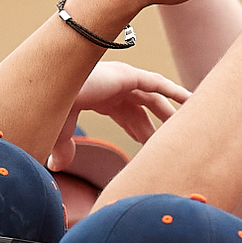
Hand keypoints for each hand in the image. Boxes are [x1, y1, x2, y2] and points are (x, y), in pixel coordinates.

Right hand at [46, 63, 189, 166]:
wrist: (50, 84)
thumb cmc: (51, 104)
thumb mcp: (61, 131)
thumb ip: (64, 148)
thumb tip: (55, 167)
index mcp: (100, 97)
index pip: (124, 115)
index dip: (137, 129)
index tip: (147, 143)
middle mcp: (113, 87)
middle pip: (142, 109)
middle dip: (155, 125)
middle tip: (171, 142)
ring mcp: (122, 79)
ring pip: (154, 99)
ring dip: (169, 113)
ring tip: (187, 126)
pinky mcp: (129, 75)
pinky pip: (158, 84)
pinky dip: (174, 91)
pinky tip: (190, 100)